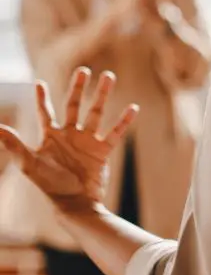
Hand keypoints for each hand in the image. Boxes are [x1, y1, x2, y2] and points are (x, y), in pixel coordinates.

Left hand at [0, 68, 136, 212]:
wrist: (74, 203)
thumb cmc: (49, 186)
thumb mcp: (29, 163)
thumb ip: (14, 144)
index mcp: (51, 137)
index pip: (45, 113)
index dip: (41, 99)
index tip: (39, 83)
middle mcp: (70, 136)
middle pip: (74, 105)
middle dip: (78, 88)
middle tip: (83, 70)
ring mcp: (87, 141)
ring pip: (96, 112)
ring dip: (102, 95)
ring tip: (109, 76)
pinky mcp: (102, 151)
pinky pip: (115, 133)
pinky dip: (124, 121)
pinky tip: (133, 108)